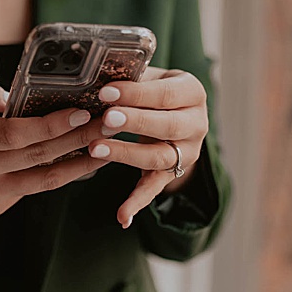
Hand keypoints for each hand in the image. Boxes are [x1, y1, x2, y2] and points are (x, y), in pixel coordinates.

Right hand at [0, 74, 109, 226]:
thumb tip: (12, 95)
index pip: (13, 134)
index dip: (50, 124)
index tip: (80, 110)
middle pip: (38, 154)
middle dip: (80, 137)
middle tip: (112, 121)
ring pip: (45, 178)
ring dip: (82, 162)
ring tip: (110, 144)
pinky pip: (37, 186)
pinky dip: (63, 173)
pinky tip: (85, 158)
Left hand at [83, 66, 209, 228]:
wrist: (177, 112)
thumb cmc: (155, 88)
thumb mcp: (151, 76)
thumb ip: (131, 76)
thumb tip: (94, 74)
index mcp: (193, 92)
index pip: (167, 94)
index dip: (136, 94)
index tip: (105, 92)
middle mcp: (197, 123)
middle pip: (169, 126)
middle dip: (135, 122)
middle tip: (106, 119)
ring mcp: (188, 151)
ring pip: (161, 158)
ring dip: (128, 155)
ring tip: (96, 149)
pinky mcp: (174, 173)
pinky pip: (155, 188)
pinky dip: (138, 203)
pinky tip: (121, 217)